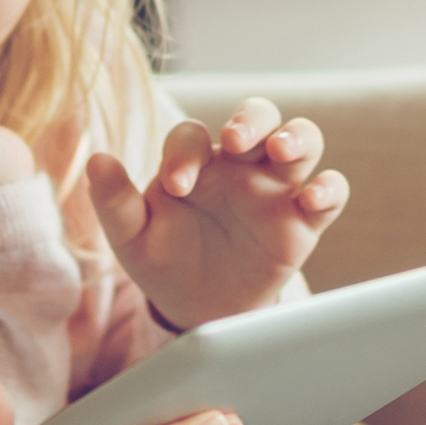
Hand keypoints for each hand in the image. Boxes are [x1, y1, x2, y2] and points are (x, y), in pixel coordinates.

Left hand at [86, 98, 345, 328]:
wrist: (198, 309)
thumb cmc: (164, 262)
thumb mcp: (132, 237)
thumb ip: (115, 200)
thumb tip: (95, 159)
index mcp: (196, 161)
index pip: (194, 136)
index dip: (185, 152)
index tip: (176, 186)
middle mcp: (240, 165)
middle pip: (259, 115)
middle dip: (253, 118)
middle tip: (238, 138)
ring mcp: (275, 188)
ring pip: (303, 139)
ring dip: (297, 137)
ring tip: (282, 151)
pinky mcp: (303, 220)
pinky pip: (330, 191)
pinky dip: (328, 189)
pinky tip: (311, 199)